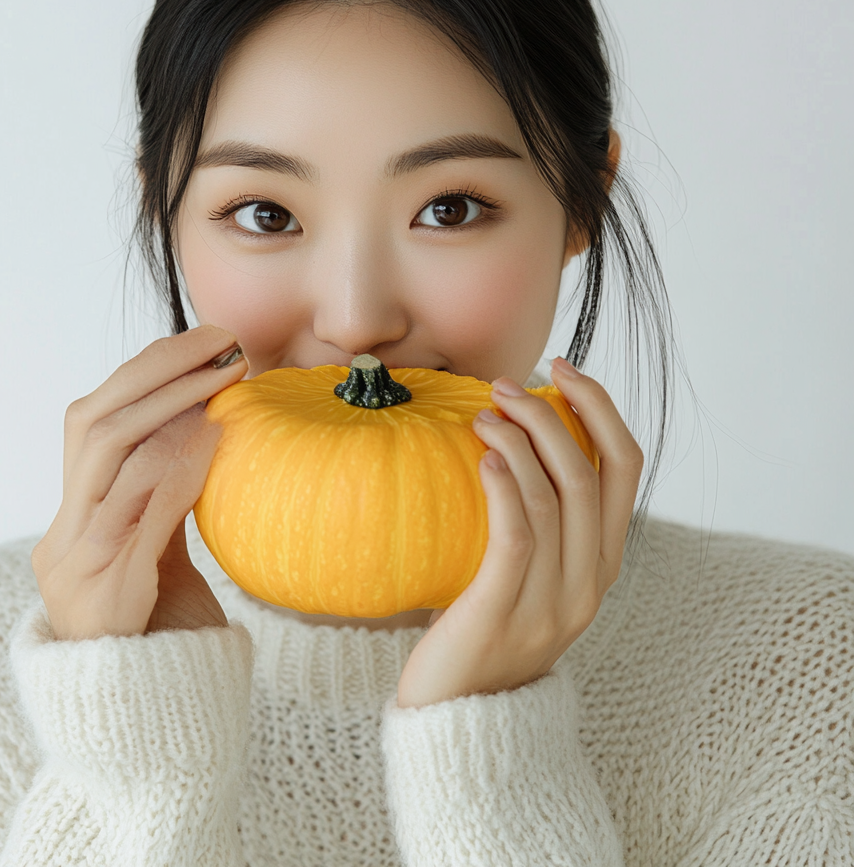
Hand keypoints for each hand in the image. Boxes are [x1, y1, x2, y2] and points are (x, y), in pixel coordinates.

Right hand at [32, 324, 248, 640]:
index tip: (198, 340)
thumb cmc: (151, 613)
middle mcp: (61, 531)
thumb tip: (204, 419)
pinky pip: (138, 516)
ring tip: (223, 378)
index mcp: (71, 512)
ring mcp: (76, 561)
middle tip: (219, 343)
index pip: (92, 417)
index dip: (143, 371)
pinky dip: (177, 469)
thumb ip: (161, 487)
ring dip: (171, 407)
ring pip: (107, 459)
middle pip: (93, 425)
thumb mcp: (152, 539)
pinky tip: (214, 440)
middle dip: (157, 373)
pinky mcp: (106, 591)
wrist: (136, 702)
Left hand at [395, 357, 642, 708]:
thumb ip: (541, 519)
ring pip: (554, 494)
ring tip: (485, 411)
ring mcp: (554, 599)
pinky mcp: (505, 609)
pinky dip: (507, 483)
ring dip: (521, 438)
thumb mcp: (532, 575)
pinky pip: (518, 532)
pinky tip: (485, 454)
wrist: (463, 717)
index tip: (563, 369)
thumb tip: (519, 436)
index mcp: (603, 562)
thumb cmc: (486, 629)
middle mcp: (590, 579)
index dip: (601, 409)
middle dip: (553, 413)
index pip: (626, 468)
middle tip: (505, 384)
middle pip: (590, 471)